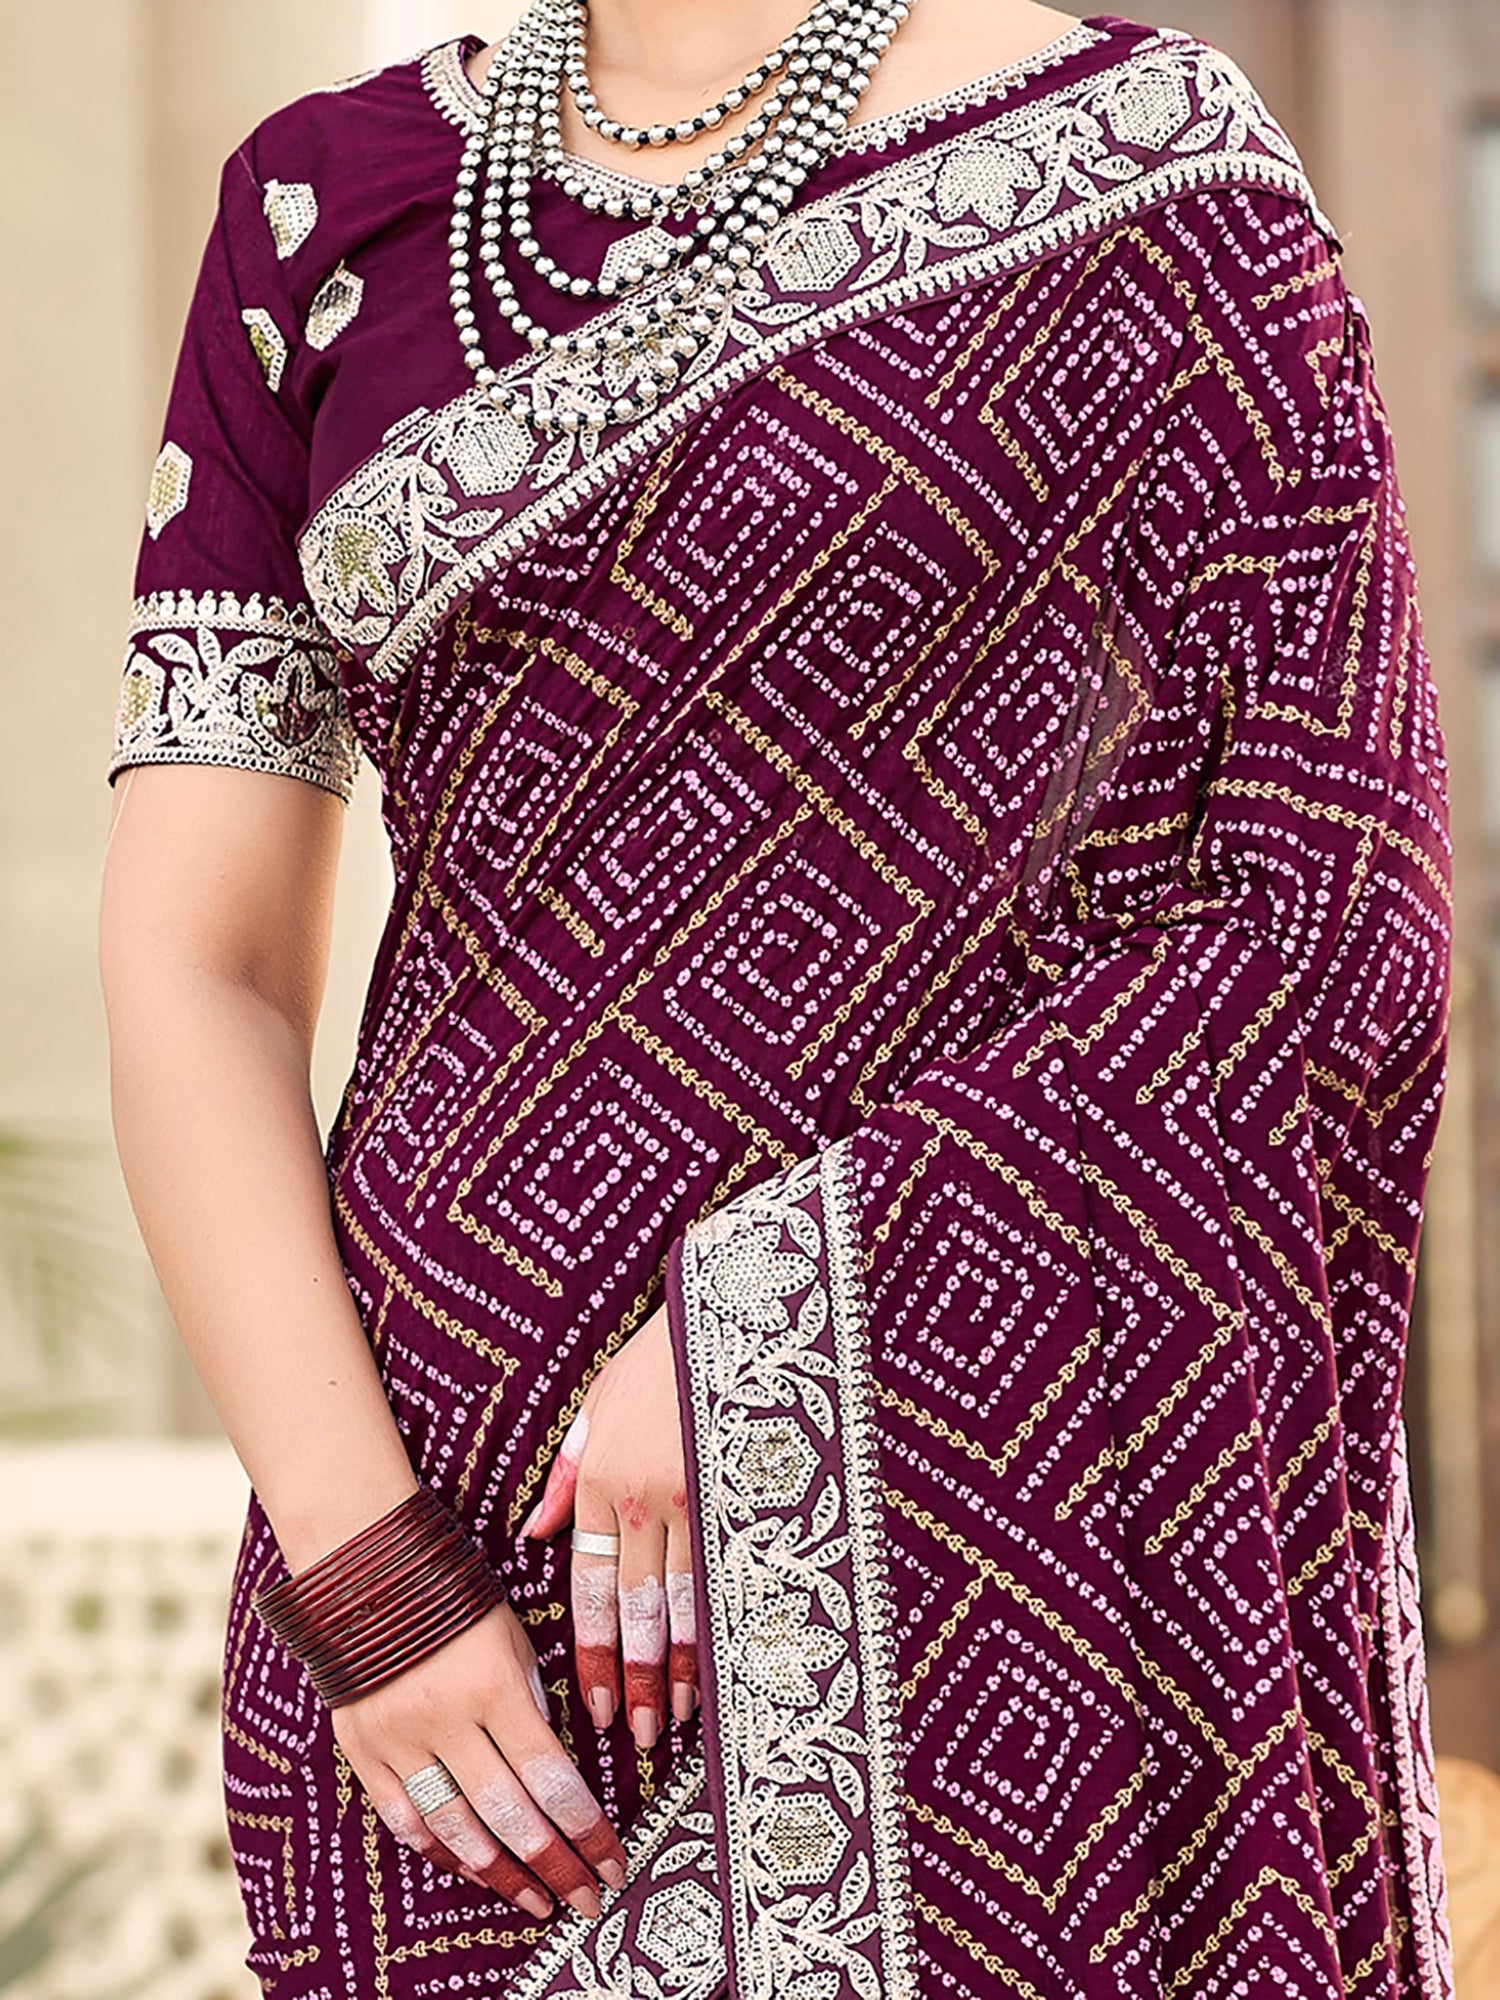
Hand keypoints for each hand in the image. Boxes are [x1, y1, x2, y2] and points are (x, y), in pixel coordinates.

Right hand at [332, 1599, 627, 1921]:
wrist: (366, 1574)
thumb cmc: (453, 1600)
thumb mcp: (512, 1639)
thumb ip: (531, 1704)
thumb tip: (552, 1771)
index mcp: (494, 1685)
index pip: (552, 1776)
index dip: (587, 1829)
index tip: (613, 1861)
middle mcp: (446, 1719)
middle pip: (510, 1815)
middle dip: (556, 1864)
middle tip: (587, 1898)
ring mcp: (400, 1739)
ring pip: (456, 1828)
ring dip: (502, 1873)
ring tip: (537, 1898)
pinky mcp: (363, 1750)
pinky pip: (403, 1818)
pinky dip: (441, 1850)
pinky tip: (474, 1869)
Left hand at [518, 1301, 697, 1749]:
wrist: (724, 1316)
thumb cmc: (656, 1361)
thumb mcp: (597, 1407)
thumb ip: (567, 1475)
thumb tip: (536, 1533)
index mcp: (600, 1481)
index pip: (588, 1586)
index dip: (592, 1652)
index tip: (596, 1705)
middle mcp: (641, 1498)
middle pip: (634, 1609)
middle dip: (636, 1677)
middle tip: (638, 1734)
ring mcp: (692, 1497)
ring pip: (682, 1601)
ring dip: (681, 1667)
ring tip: (678, 1718)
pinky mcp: (735, 1489)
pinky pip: (725, 1571)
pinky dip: (723, 1624)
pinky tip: (726, 1663)